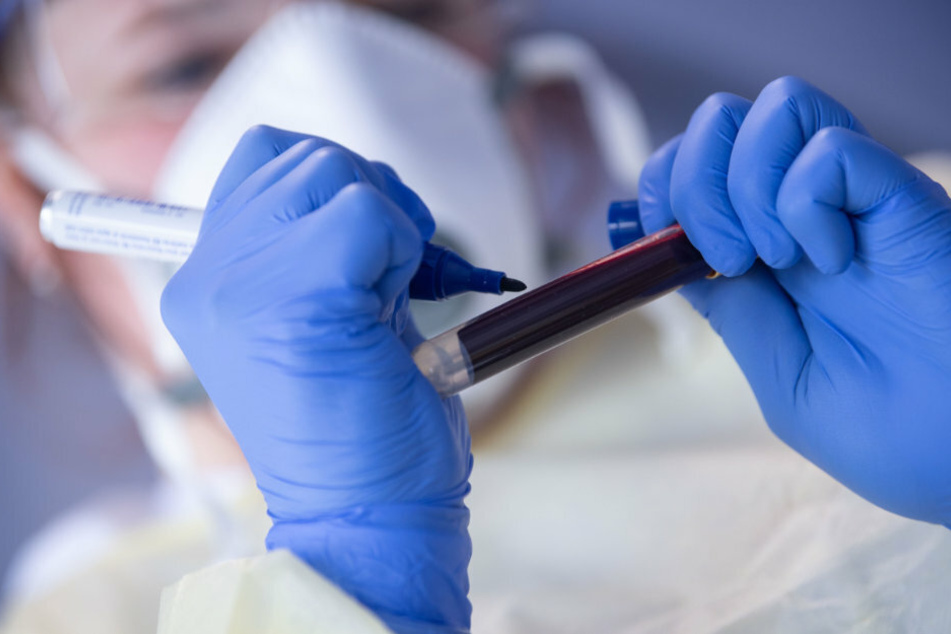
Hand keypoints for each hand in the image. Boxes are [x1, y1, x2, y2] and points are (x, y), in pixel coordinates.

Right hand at [161, 125, 471, 632]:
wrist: (370, 514)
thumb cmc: (363, 425)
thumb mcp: (327, 319)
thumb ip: (321, 245)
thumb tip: (363, 180)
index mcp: (207, 284)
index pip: (260, 157)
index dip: (330, 182)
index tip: (366, 249)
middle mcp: (207, 278)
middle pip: (298, 152)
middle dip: (368, 196)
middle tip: (389, 276)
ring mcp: (240, 284)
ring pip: (333, 172)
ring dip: (388, 224)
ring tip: (387, 299)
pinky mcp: (296, 295)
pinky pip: (368, 214)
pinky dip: (404, 248)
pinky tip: (395, 311)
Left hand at [637, 77, 950, 525]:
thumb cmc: (893, 435)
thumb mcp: (782, 377)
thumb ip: (734, 310)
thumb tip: (671, 252)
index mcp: (772, 256)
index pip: (694, 169)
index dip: (662, 187)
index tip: (659, 240)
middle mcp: (809, 214)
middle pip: (720, 123)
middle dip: (689, 180)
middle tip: (725, 255)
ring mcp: (856, 202)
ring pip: (776, 108)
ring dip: (743, 182)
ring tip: (774, 258)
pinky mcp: (901, 198)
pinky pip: (828, 148)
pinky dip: (804, 199)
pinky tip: (832, 258)